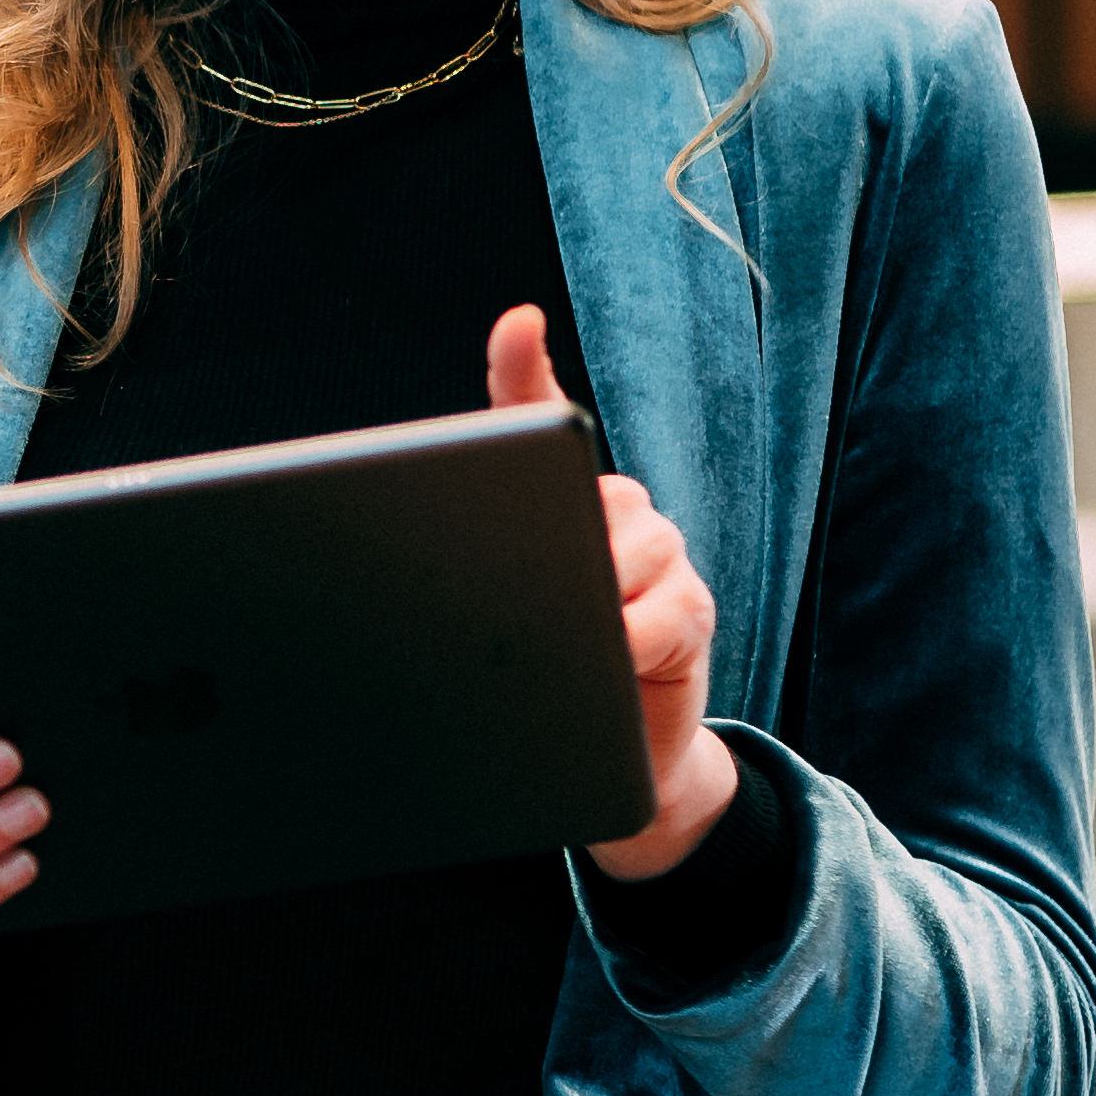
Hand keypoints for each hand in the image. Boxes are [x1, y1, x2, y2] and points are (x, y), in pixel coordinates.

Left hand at [488, 304, 732, 878]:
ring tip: (572, 650)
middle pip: (586, 495)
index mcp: (554, 505)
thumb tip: (402, 559)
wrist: (607, 769)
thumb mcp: (487, 632)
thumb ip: (464, 585)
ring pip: (625, 548)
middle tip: (529, 602)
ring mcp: (661, 557)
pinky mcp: (693, 610)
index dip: (524, 366)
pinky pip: (662, 610)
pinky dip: (630, 641)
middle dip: (554, 547)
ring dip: (591, 606)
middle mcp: (614, 513)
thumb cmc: (537, 687)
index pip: (535, 418)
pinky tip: (612, 664)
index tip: (518, 326)